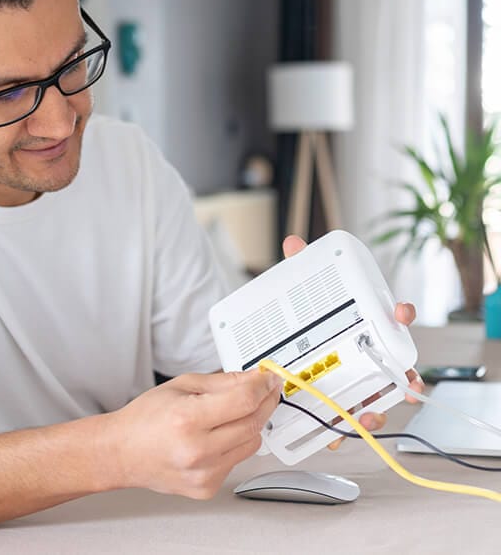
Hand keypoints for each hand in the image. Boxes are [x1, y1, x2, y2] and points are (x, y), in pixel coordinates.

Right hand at [108, 370, 282, 498]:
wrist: (122, 453)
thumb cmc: (145, 419)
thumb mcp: (181, 386)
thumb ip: (222, 382)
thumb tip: (254, 379)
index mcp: (187, 419)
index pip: (244, 401)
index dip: (263, 386)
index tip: (269, 378)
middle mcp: (197, 450)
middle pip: (253, 422)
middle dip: (264, 402)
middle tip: (265, 390)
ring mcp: (204, 473)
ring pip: (252, 443)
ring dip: (249, 424)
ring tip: (228, 415)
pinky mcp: (207, 488)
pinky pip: (237, 460)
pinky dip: (233, 445)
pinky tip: (212, 438)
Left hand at [282, 235, 424, 449]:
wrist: (275, 341)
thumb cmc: (300, 317)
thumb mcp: (298, 289)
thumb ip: (298, 267)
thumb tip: (292, 244)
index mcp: (363, 324)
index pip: (392, 317)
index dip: (400, 315)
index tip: (400, 313)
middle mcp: (365, 353)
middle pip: (394, 366)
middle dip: (404, 376)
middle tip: (405, 381)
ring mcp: (352, 379)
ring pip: (374, 397)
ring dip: (378, 409)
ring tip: (373, 414)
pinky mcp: (333, 400)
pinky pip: (343, 418)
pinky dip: (341, 429)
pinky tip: (337, 435)